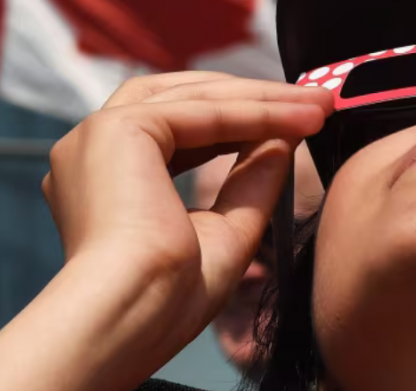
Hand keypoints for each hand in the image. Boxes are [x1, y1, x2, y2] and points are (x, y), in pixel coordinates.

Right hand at [36, 71, 331, 388]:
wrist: (134, 316)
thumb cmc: (168, 298)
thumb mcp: (226, 229)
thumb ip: (250, 182)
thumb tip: (283, 141)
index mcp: (106, 178)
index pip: (182, 128)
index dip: (242, 121)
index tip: (297, 121)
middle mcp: (95, 150)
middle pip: (189, 99)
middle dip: (258, 99)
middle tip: (318, 101)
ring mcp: (100, 134)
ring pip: (197, 98)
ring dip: (264, 99)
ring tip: (320, 105)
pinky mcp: (116, 128)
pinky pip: (200, 111)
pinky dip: (254, 114)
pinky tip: (299, 119)